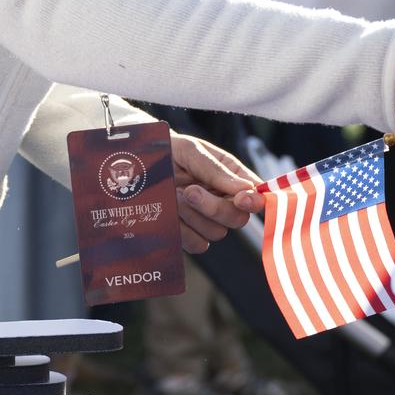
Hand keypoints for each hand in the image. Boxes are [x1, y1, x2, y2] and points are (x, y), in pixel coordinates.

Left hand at [170, 131, 263, 253]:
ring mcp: (207, 220)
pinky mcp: (190, 234)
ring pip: (216, 233)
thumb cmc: (170, 150)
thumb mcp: (193, 151)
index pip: (256, 195)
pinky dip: (184, 231)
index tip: (241, 198)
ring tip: (175, 195)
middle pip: (238, 219)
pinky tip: (171, 213)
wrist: (139, 162)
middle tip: (191, 191)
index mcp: (233, 177)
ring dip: (194, 215)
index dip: (253, 201)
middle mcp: (225, 201)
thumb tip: (247, 188)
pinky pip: (198, 244)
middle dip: (215, 208)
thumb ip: (217, 170)